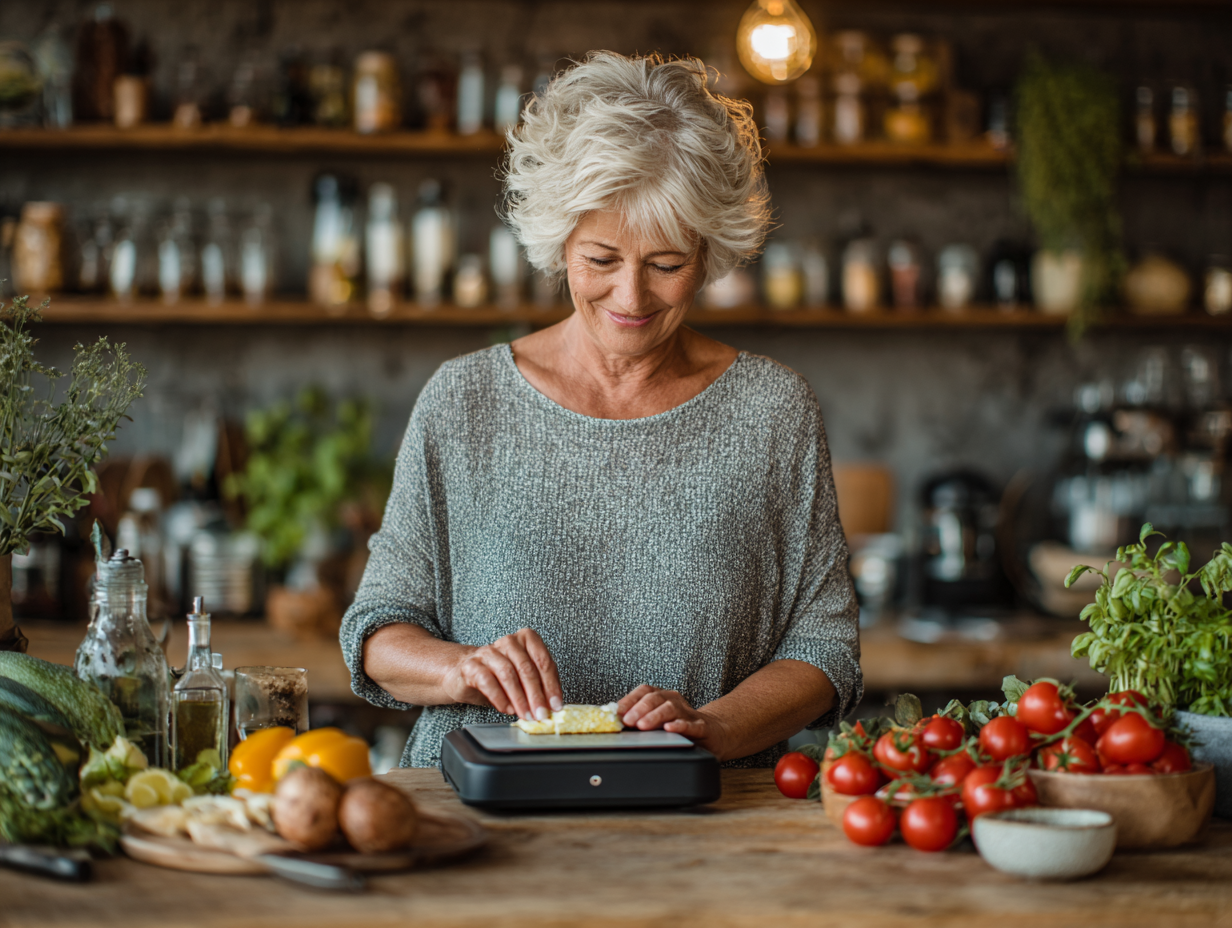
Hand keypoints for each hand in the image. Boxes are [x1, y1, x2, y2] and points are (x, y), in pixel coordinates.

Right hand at [442, 628, 562, 721]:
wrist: (467, 672)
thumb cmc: (501, 674)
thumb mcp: (525, 676)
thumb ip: (540, 685)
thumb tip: (553, 705)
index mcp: (526, 639)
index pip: (543, 661)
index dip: (551, 685)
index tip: (555, 704)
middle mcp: (508, 642)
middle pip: (526, 668)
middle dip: (536, 695)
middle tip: (541, 713)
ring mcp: (488, 652)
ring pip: (508, 674)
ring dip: (519, 698)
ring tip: (525, 714)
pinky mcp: (472, 665)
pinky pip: (488, 682)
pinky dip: (500, 698)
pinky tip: (507, 709)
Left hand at [617, 685, 729, 759]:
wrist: (714, 733)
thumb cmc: (681, 726)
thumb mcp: (659, 721)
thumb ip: (639, 719)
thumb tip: (615, 722)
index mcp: (663, 697)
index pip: (644, 692)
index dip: (629, 699)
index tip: (617, 711)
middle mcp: (675, 701)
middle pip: (656, 698)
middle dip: (639, 708)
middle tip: (627, 721)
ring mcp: (689, 713)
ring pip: (671, 709)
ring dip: (655, 716)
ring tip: (643, 725)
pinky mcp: (702, 727)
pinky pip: (691, 725)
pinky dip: (680, 726)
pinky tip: (670, 728)